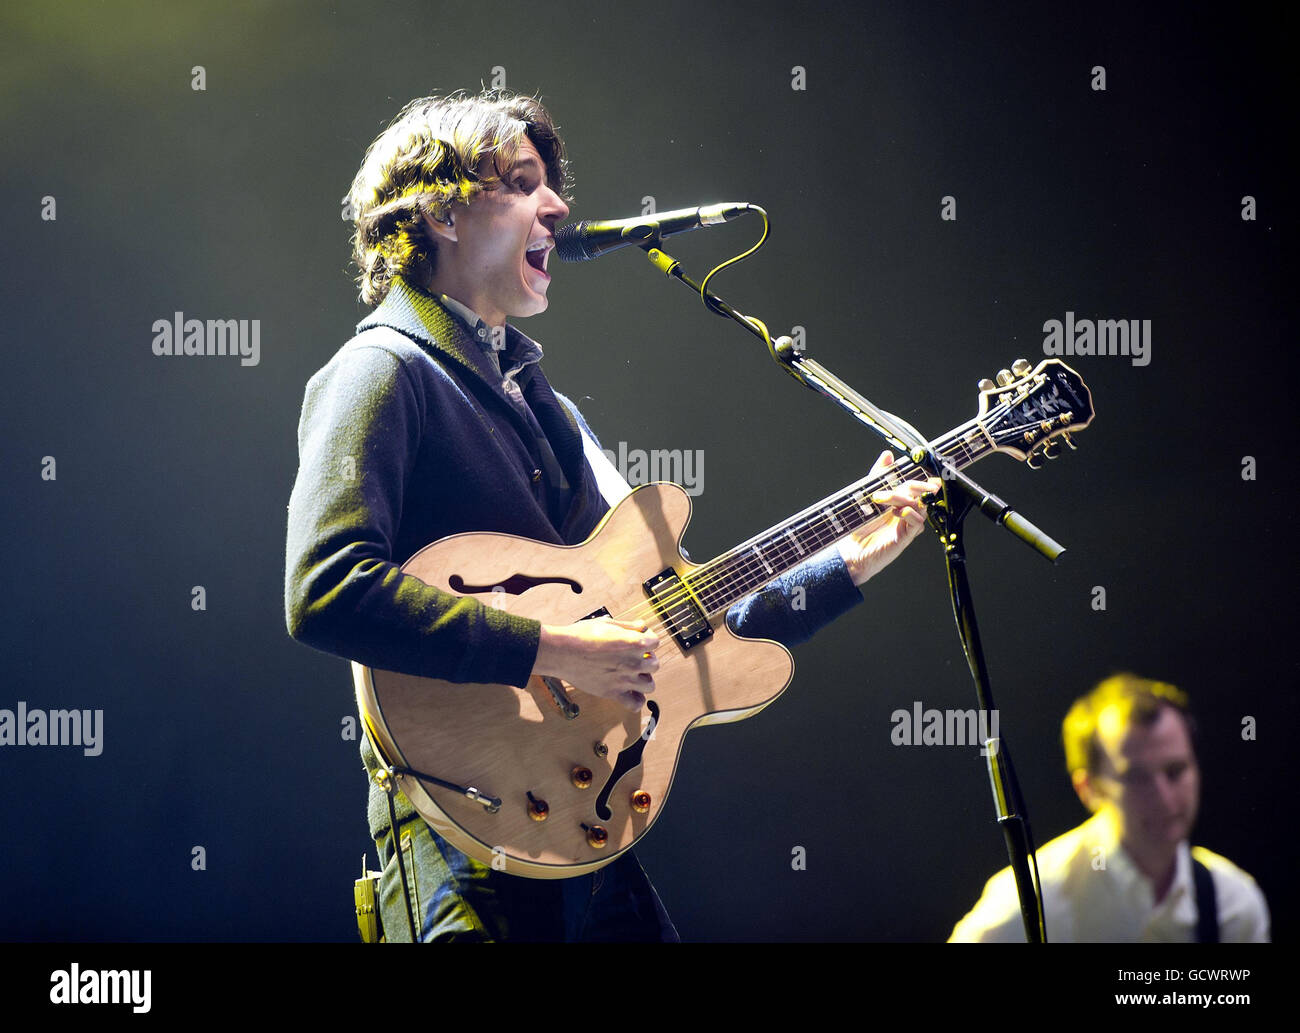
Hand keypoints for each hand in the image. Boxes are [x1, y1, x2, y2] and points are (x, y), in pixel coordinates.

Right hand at [532, 616, 659, 711]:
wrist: (562, 652)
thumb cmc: (581, 636)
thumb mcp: (606, 624)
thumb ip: (627, 626)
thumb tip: (641, 626)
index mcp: (633, 643)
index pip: (656, 642)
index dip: (648, 639)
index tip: (641, 639)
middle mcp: (633, 663)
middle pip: (655, 665)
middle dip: (647, 659)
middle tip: (635, 657)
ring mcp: (624, 680)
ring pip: (650, 685)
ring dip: (644, 679)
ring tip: (633, 674)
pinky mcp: (613, 693)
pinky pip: (635, 704)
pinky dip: (636, 700)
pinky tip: (630, 692)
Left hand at [837, 451, 940, 585]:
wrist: (850, 550)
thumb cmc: (859, 525)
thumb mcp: (866, 494)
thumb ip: (878, 475)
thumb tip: (888, 455)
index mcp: (899, 500)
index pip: (917, 485)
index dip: (923, 479)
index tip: (925, 471)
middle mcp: (906, 511)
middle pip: (921, 493)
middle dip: (914, 485)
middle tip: (900, 484)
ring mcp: (907, 524)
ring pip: (919, 505)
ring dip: (901, 498)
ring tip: (881, 499)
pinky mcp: (906, 537)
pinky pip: (917, 522)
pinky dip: (909, 513)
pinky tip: (896, 512)